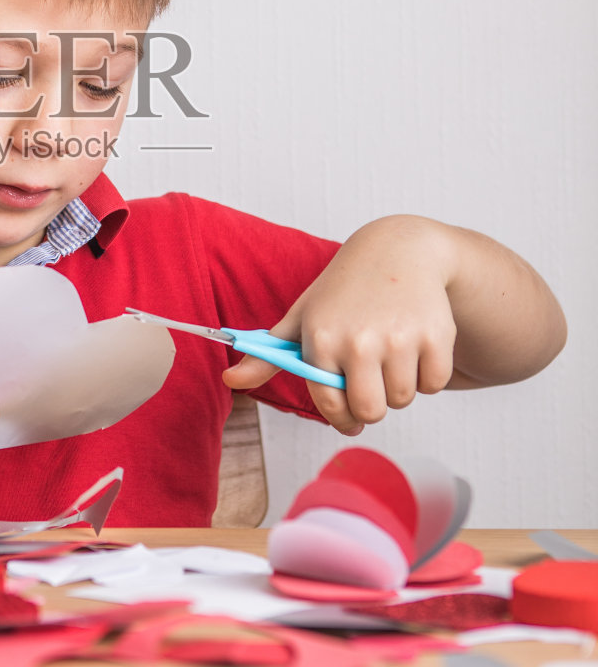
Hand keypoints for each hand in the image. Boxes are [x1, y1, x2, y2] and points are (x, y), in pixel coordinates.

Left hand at [221, 217, 456, 434]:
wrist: (398, 250)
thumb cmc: (343, 292)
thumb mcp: (302, 317)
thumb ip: (268, 355)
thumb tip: (230, 380)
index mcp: (320, 339)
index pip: (330, 406)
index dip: (341, 416)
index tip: (348, 414)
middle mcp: (358, 341)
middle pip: (371, 412)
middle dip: (372, 404)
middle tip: (372, 379)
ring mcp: (399, 338)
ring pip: (404, 399)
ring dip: (400, 385)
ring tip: (391, 352)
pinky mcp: (436, 335)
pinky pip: (435, 383)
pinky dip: (429, 373)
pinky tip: (415, 344)